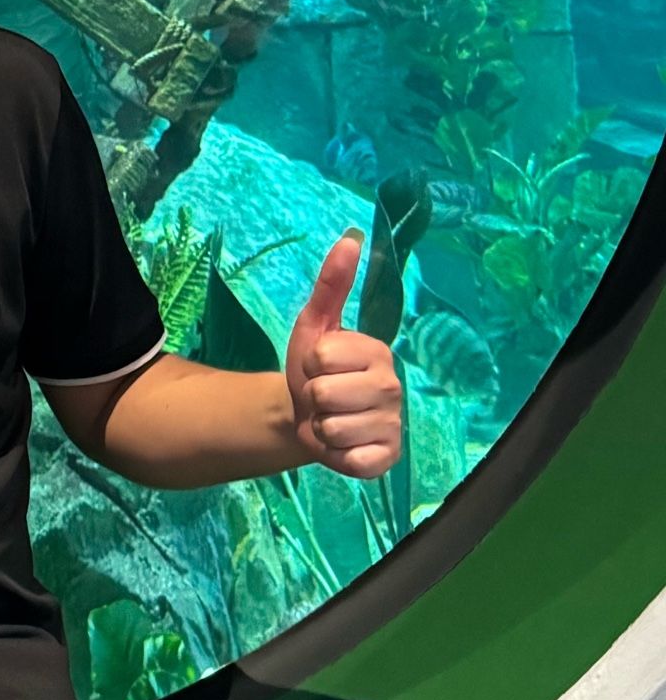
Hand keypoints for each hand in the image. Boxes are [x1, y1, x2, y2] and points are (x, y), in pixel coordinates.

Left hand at [284, 230, 403, 479]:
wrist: (306, 414)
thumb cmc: (313, 366)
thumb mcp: (315, 323)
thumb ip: (332, 283)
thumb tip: (350, 238)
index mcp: (378, 352)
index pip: (322, 357)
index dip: (310, 363)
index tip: (320, 365)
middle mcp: (394, 388)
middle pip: (324, 393)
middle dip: (313, 396)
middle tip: (323, 396)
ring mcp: (393, 425)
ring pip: (332, 427)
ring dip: (321, 426)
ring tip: (330, 417)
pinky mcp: (387, 459)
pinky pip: (351, 460)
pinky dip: (336, 454)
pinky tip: (344, 444)